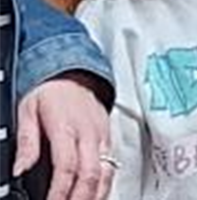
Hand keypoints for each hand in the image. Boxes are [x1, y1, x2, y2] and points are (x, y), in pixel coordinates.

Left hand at [15, 73, 112, 199]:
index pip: (67, 166)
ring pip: (106, 173)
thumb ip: (25, 141)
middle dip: (80, 199)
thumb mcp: (27, 110)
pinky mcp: (109, 140)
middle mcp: (89, 133)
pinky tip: (95, 196)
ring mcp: (102, 137)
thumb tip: (19, 169)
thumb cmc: (51, 92)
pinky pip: (112, 166)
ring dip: (95, 196)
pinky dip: (104, 186)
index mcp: (67, 126)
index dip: (60, 192)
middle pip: (90, 174)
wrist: (75, 75)